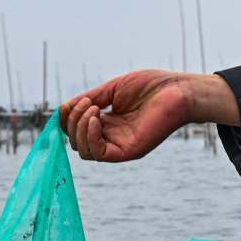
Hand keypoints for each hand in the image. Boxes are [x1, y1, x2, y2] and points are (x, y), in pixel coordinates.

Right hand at [59, 70, 238, 162]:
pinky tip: (97, 118)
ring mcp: (120, 146)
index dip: (67, 120)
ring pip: (84, 151)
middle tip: (86, 103)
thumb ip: (88, 100)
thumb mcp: (112, 90)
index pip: (77, 130)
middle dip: (72, 122)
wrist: (177, 90)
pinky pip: (99, 153)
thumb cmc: (150, 86)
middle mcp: (113, 138)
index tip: (68, 104)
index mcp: (109, 123)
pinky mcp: (129, 152)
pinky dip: (90, 136)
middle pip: (77, 142)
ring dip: (80, 127)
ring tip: (93, 108)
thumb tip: (63, 109)